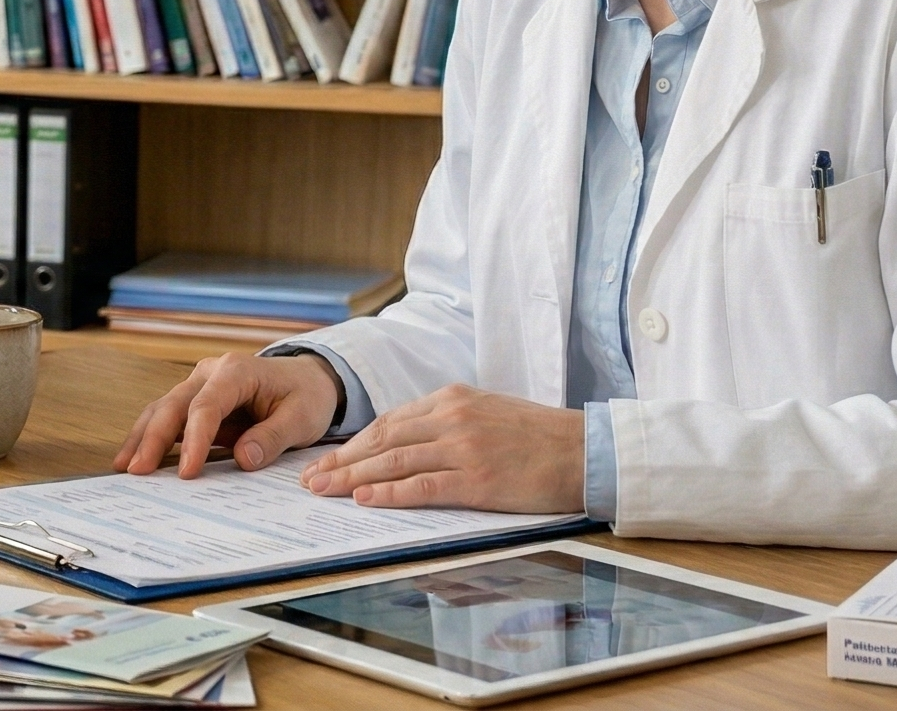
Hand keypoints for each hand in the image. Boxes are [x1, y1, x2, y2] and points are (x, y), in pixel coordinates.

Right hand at [114, 350, 343, 477]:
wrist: (308, 380)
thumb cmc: (306, 396)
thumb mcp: (302, 419)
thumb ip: (272, 437)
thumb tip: (242, 459)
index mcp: (237, 371)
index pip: (207, 406)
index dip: (194, 440)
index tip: (188, 473)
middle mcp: (210, 373)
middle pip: (173, 404)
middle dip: (152, 438)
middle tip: (136, 471)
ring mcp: (198, 384)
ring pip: (162, 408)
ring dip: (143, 437)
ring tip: (125, 466)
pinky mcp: (195, 400)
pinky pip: (169, 417)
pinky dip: (152, 437)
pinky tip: (138, 458)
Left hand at [302, 384, 582, 512]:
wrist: (585, 450)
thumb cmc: (538, 436)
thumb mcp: (486, 412)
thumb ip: (447, 423)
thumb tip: (405, 445)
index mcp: (452, 398)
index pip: (389, 422)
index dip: (354, 443)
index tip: (328, 458)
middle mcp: (451, 417)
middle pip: (382, 440)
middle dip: (341, 460)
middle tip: (311, 478)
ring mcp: (463, 447)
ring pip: (394, 462)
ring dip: (353, 477)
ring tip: (324, 490)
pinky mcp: (477, 478)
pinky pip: (423, 486)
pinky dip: (389, 493)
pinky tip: (365, 499)